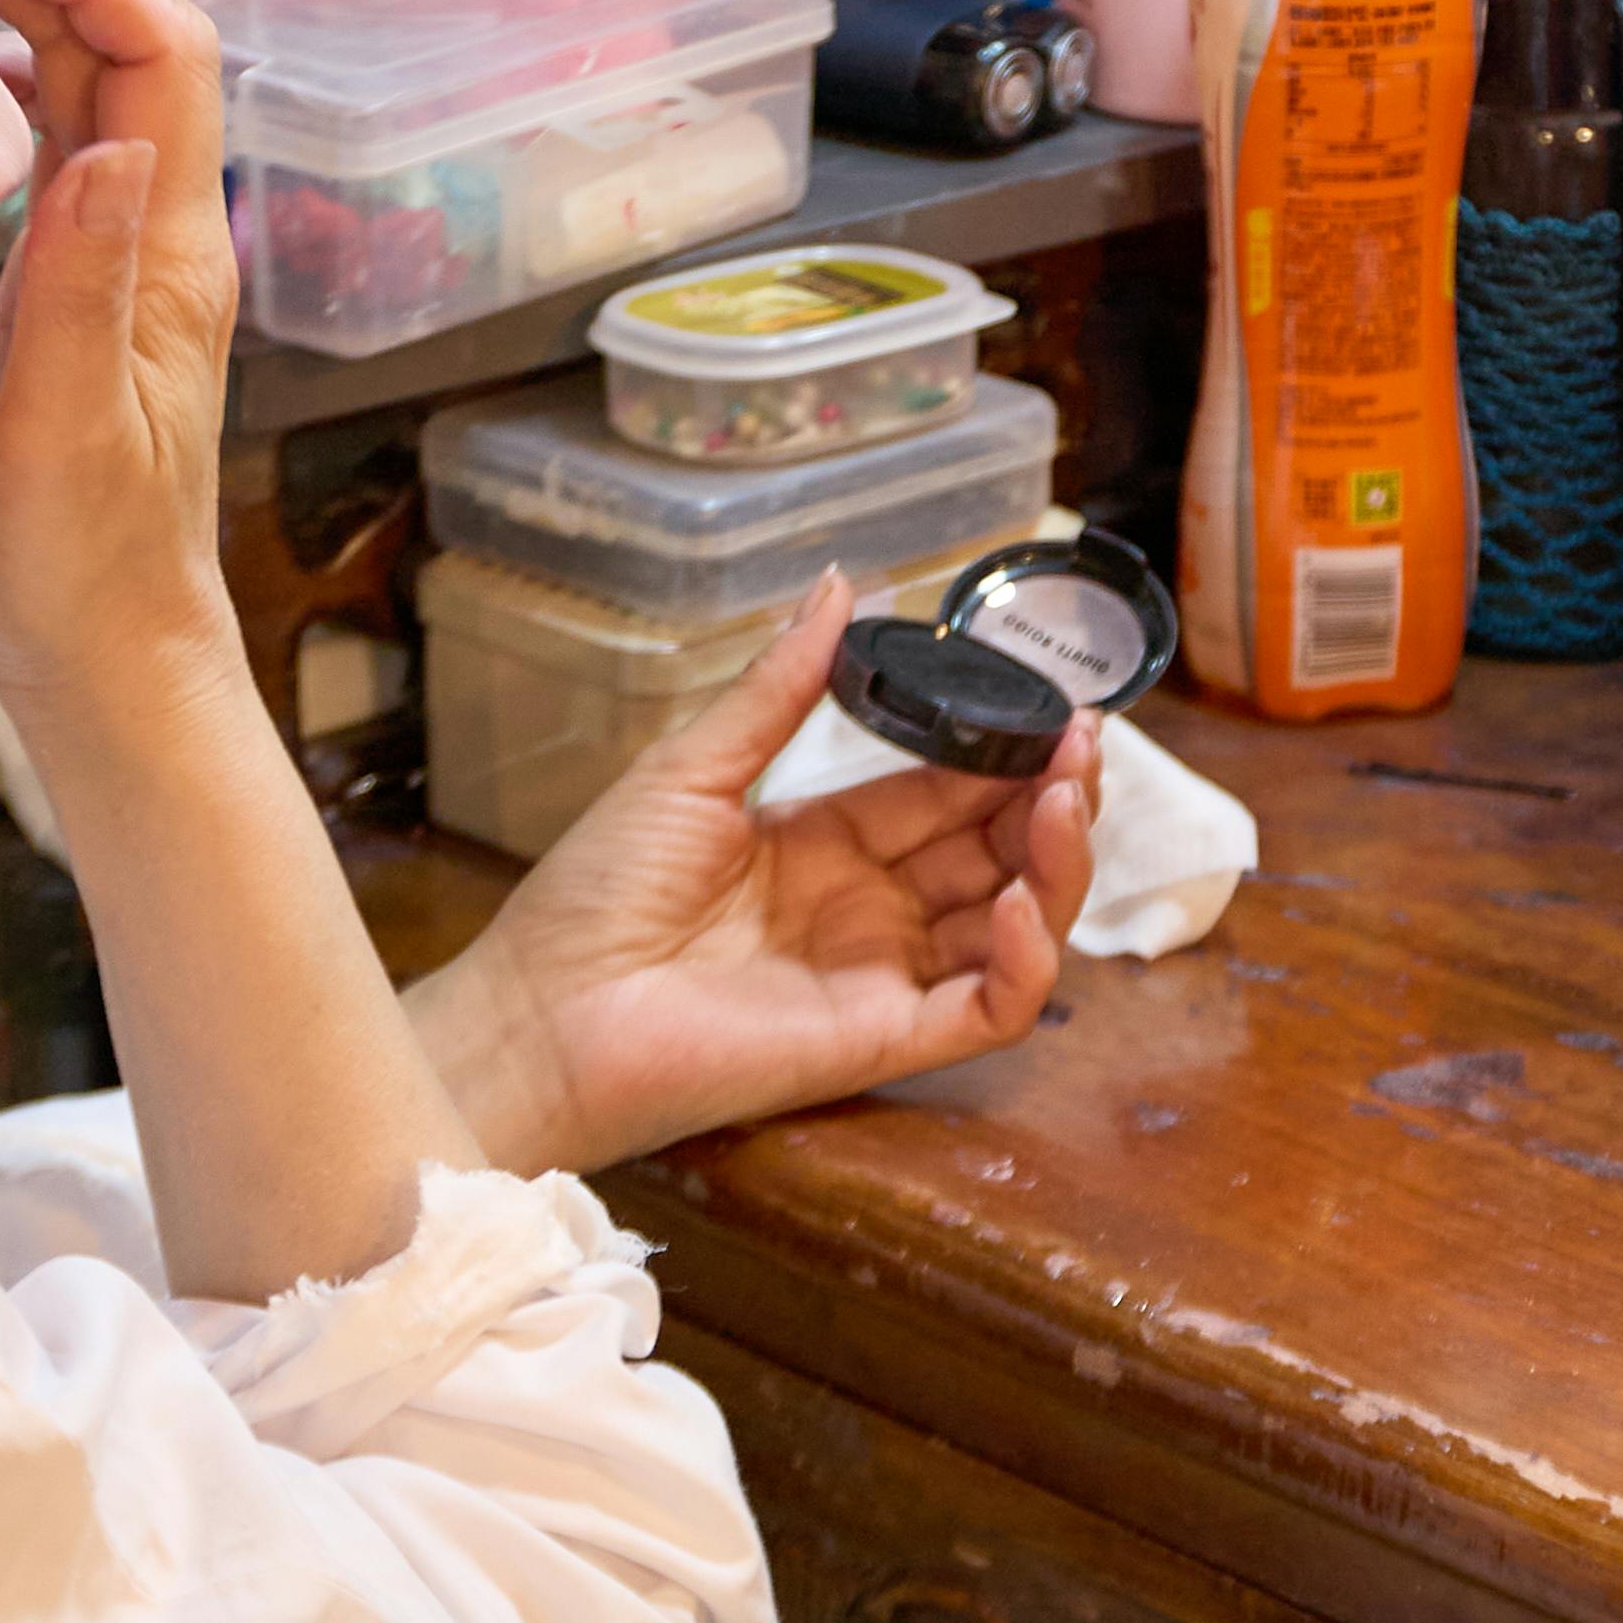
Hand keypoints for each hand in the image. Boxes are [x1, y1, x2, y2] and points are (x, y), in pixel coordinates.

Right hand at [0, 0, 252, 748]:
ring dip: (28, 9)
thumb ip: (75, 291)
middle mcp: (162, 239)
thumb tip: (96, 150)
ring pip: (94, 90)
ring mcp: (128, 261)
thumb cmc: (84, 569)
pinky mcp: (87, 292)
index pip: (160, 52)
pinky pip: (61, 149)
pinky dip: (10, 87)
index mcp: (172, 256)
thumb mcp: (63, 432)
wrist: (110, 666)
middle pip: (131, 46)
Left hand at [419, 574, 1101, 1172]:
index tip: (1053, 700)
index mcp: (828, 844)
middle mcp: (871, 910)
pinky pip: (989, 1008)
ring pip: (1017, 926)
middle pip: (999, 851)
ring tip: (1064, 797)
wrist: (540, 1012)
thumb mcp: (693, 768)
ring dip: (1059, 863)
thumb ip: (778, 687)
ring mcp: (884, 977)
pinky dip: (1030, 961)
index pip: (949, 791)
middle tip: (1082, 740)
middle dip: (1053, 794)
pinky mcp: (885, 1040)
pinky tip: (1024, 901)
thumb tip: (838, 583)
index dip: (1007, 748)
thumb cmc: (594, 895)